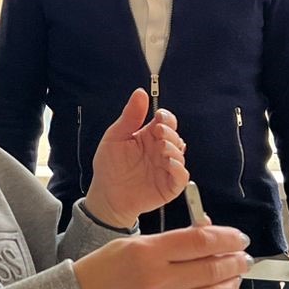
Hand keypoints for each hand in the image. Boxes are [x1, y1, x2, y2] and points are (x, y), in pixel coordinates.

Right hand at [74, 226, 250, 288]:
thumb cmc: (105, 270)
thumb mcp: (133, 244)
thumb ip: (173, 241)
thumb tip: (210, 235)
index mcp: (147, 253)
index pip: (201, 242)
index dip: (227, 239)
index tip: (239, 239)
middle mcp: (156, 282)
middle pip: (212, 269)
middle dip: (235, 262)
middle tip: (243, 259)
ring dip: (231, 286)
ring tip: (234, 279)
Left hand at [84, 88, 188, 226]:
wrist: (106, 195)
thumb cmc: (109, 166)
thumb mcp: (115, 137)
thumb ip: (130, 116)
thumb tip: (140, 93)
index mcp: (149, 136)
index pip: (166, 121)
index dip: (166, 117)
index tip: (159, 117)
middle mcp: (160, 150)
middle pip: (174, 135)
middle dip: (170, 132)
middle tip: (159, 132)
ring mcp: (166, 167)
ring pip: (180, 154)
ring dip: (173, 149)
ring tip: (161, 148)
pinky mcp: (170, 185)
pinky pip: (181, 176)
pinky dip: (179, 169)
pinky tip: (169, 164)